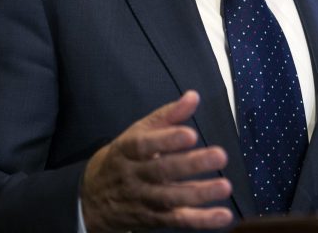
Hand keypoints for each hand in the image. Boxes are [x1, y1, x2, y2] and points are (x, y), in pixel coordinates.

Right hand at [81, 91, 233, 231]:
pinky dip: (201, 220)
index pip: (145, 145)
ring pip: (171, 197)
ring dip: (200, 194)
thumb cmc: (124, 157)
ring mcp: (144, 199)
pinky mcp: (154, 219)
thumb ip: (168, 115)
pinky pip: (178, 220)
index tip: (191, 134)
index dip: (167, 140)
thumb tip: (194, 96)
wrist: (92, 198)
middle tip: (220, 155)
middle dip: (191, 164)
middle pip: (162, 171)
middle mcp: (135, 175)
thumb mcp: (139, 132)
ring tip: (225, 186)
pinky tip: (223, 216)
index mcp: (128, 149)